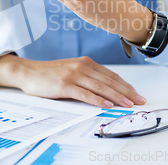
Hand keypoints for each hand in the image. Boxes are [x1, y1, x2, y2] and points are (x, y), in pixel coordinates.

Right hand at [0, 54, 146, 107]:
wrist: (29, 72)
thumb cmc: (50, 74)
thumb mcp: (72, 70)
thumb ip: (88, 77)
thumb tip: (107, 89)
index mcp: (86, 62)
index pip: (111, 75)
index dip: (125, 85)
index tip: (136, 93)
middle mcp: (82, 66)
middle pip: (109, 81)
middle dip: (126, 91)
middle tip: (139, 100)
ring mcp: (73, 75)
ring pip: (100, 87)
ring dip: (117, 96)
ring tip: (128, 104)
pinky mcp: (64, 84)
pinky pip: (85, 93)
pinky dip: (98, 99)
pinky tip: (107, 104)